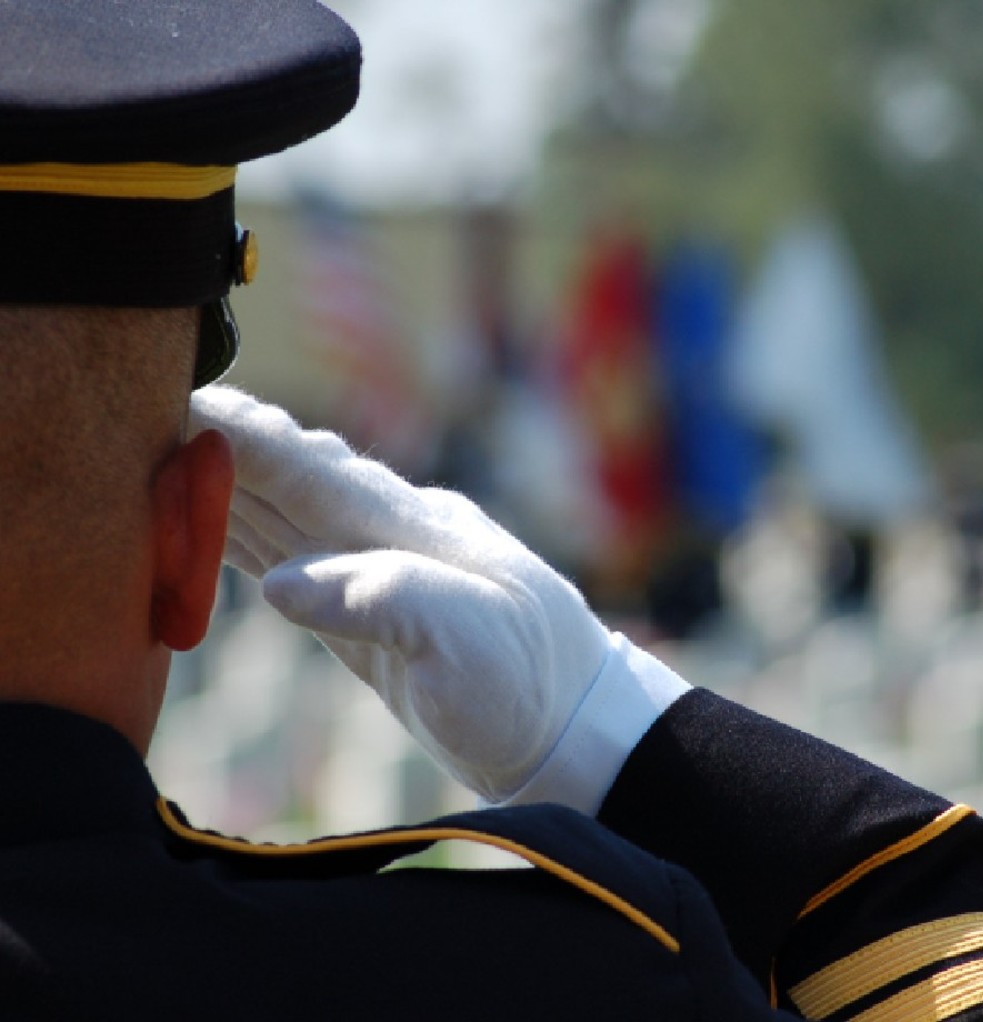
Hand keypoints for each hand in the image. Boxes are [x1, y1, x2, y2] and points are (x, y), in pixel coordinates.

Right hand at [189, 386, 628, 803]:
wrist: (569, 728)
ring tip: (162, 460)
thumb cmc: (529, 682)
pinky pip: (295, 567)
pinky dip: (247, 545)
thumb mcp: (468, 639)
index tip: (190, 400)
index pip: (315, 469)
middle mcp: (391, 537)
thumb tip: (282, 582)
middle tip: (150, 413)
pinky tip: (216, 535)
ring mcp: (380, 574)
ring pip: (286, 517)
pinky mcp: (370, 619)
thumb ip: (380, 598)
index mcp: (413, 528)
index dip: (249, 438)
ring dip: (224, 490)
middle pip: (291, 480)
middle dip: (223, 448)